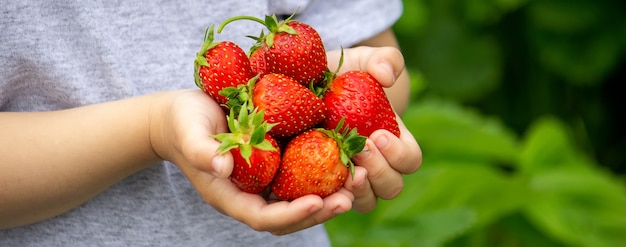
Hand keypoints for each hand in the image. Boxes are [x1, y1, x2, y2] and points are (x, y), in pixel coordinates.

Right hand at [149, 90, 353, 234]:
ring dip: (331, 194)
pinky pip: (302, 177)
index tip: (318, 201)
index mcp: (231, 196)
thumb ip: (200, 150)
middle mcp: (252, 195)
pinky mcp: (276, 165)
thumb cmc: (184, 123)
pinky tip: (347, 160)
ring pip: (301, 199)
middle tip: (351, 196)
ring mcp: (265, 182)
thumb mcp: (188, 131)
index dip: (292, 214)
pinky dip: (325, 173)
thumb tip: (221, 165)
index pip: (264, 218)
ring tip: (359, 179)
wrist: (186, 115)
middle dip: (321, 211)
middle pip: (291, 217)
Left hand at [327, 46, 422, 212]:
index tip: (377, 134)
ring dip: (359, 191)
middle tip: (360, 151)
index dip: (399, 154)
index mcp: (394, 142)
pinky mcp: (328, 185)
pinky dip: (332, 197)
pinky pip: (336, 202)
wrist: (310, 89)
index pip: (410, 160)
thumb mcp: (362, 61)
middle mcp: (378, 166)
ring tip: (344, 172)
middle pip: (392, 186)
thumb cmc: (344, 75)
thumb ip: (384, 60)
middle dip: (379, 172)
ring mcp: (353, 179)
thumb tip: (387, 77)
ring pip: (367, 201)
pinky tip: (320, 183)